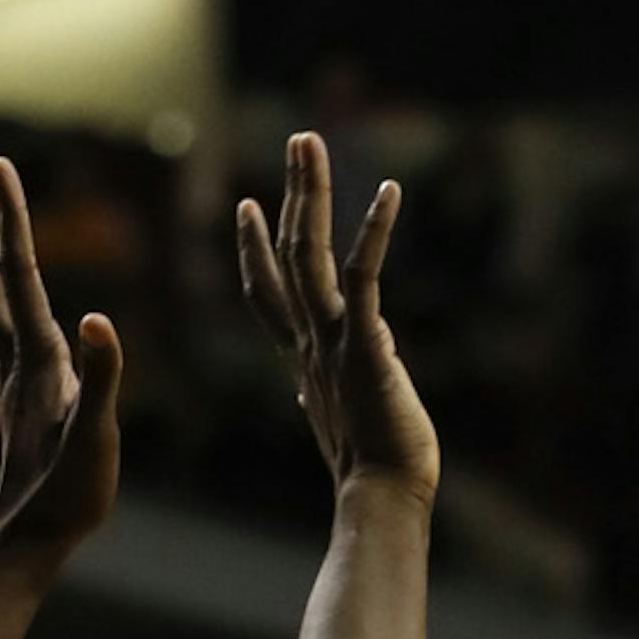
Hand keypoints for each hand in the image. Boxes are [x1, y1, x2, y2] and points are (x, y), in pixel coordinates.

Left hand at [0, 157, 122, 563]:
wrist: (22, 545)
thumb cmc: (66, 500)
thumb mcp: (96, 441)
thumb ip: (102, 378)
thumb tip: (97, 318)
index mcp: (39, 362)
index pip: (22, 274)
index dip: (11, 218)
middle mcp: (14, 362)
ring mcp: (6, 380)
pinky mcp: (8, 399)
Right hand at [237, 130, 439, 507]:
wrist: (382, 497)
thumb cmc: (375, 467)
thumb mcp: (353, 409)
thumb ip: (345, 376)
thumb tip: (347, 362)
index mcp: (303, 357)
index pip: (269, 294)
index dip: (254, 249)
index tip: (247, 207)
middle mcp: (310, 341)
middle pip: (288, 254)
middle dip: (292, 194)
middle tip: (298, 142)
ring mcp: (332, 340)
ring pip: (309, 252)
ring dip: (310, 192)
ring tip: (309, 142)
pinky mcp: (362, 343)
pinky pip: (364, 275)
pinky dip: (375, 231)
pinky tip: (390, 191)